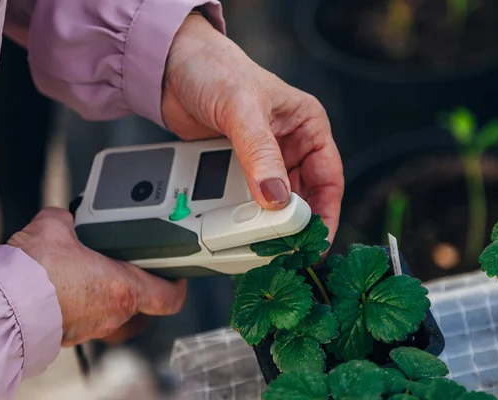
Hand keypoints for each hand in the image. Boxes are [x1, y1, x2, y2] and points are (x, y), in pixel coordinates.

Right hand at [7, 208, 185, 345]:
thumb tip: (66, 218)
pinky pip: (88, 315)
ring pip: (112, 308)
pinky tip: (66, 284)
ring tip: (88, 268)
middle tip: (122, 258)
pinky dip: (84, 300)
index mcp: (123, 288)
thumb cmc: (33, 273)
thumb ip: (69, 219)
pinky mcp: (70, 334)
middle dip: (133, 278)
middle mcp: (113, 314)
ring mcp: (92, 327)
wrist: (0, 307)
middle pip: (139, 298)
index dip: (177, 284)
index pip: (170, 297)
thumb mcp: (54, 227)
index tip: (175, 271)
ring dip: (107, 290)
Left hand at [162, 13, 343, 239]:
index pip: (328, 177)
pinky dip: (244, 215)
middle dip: (296, 223)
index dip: (326, 212)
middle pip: (304, 195)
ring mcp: (262, 157)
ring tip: (262, 244)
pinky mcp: (238, 167)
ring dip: (269, 222)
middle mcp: (289, 143)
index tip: (317, 241)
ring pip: (275, 200)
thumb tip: (275, 197)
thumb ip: (259, 154)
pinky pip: (247, 198)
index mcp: (307, 124)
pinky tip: (239, 228)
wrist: (169, 67)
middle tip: (288, 251)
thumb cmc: (214, 70)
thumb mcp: (242, 109)